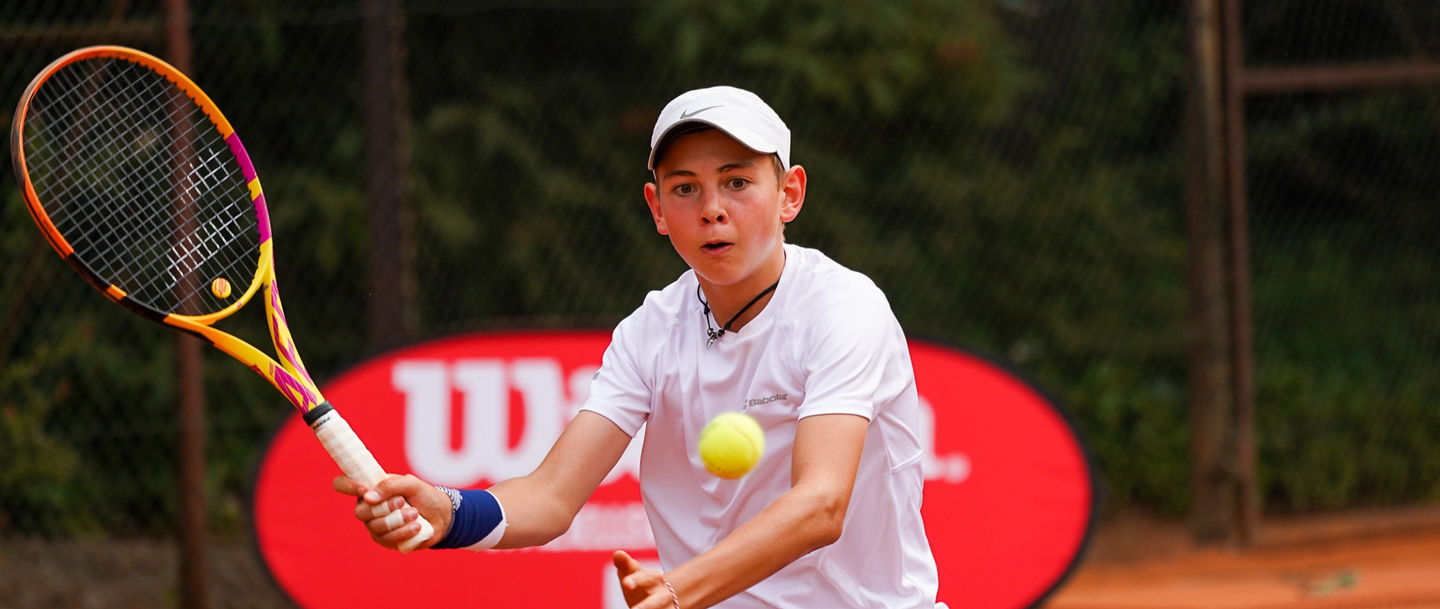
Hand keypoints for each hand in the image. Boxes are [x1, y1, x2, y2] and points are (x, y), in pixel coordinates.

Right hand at [332, 473, 450, 550]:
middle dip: (384, 507)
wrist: (442, 515)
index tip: (364, 489)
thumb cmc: (424, 495)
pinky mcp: (385, 540)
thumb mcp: (411, 483)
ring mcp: (374, 525)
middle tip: (402, 501)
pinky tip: (416, 526)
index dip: (347, 486)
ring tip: (414, 513)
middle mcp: (367, 507)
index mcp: (369, 488)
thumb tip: (368, 497)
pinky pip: (388, 539)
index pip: (342, 484)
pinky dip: (404, 532)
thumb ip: (390, 484)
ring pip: (376, 527)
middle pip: (360, 512)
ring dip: (398, 520)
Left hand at [612, 550, 677, 608]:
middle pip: (654, 603)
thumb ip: (625, 564)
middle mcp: (662, 596)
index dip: (635, 581)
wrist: (668, 599)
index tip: (626, 583)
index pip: (643, 578)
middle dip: (645, 607)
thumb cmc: (643, 584)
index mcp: (653, 580)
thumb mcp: (635, 572)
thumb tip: (618, 553)